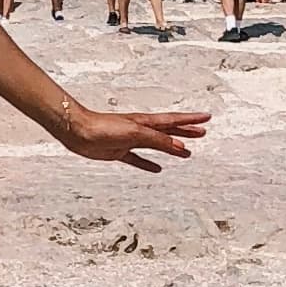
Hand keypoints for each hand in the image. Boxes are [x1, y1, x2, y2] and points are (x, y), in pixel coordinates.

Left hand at [62, 105, 210, 171]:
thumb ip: (158, 140)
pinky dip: (149, 163)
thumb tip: (180, 146)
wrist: (79, 132)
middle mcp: (140, 130)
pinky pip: (138, 159)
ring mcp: (130, 141)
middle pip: (169, 131)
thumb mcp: (135, 133)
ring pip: (157, 145)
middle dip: (186, 131)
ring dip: (172, 148)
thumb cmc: (104, 127)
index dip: (191, 119)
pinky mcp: (119, 152)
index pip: (174, 120)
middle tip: (202, 132)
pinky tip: (156, 169)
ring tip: (186, 152)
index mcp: (146, 122)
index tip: (207, 117)